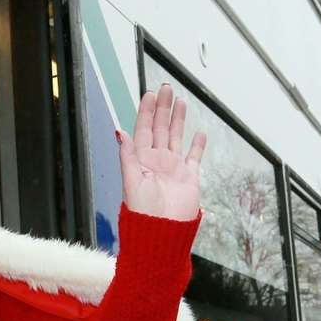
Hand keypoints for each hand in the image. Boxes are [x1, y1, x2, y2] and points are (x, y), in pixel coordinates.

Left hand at [117, 84, 204, 221]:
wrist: (163, 233)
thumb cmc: (143, 212)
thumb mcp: (131, 181)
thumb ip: (128, 155)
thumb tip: (120, 132)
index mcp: (141, 160)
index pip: (143, 129)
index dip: (146, 111)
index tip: (150, 93)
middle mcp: (157, 161)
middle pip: (160, 128)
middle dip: (163, 108)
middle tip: (166, 88)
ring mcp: (173, 168)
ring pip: (176, 137)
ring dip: (178, 119)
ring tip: (181, 101)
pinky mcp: (188, 178)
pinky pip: (194, 157)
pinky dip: (197, 145)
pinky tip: (200, 133)